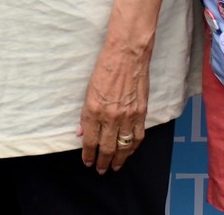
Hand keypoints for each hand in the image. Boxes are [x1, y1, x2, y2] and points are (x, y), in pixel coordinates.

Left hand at [78, 37, 151, 172]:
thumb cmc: (104, 68)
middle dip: (103, 162)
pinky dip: (133, 147)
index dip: (88, 155)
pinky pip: (137, 137)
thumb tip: (82, 132)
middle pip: (106, 148)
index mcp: (93, 110)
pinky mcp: (141, 113)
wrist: (126, 55)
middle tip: (101, 170)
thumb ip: (86, 114)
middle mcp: (110, 116)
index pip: (90, 141)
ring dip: (119, 159)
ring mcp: (127, 116)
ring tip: (114, 166)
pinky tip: (129, 151)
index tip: (88, 162)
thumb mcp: (88, 90)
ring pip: (123, 146)